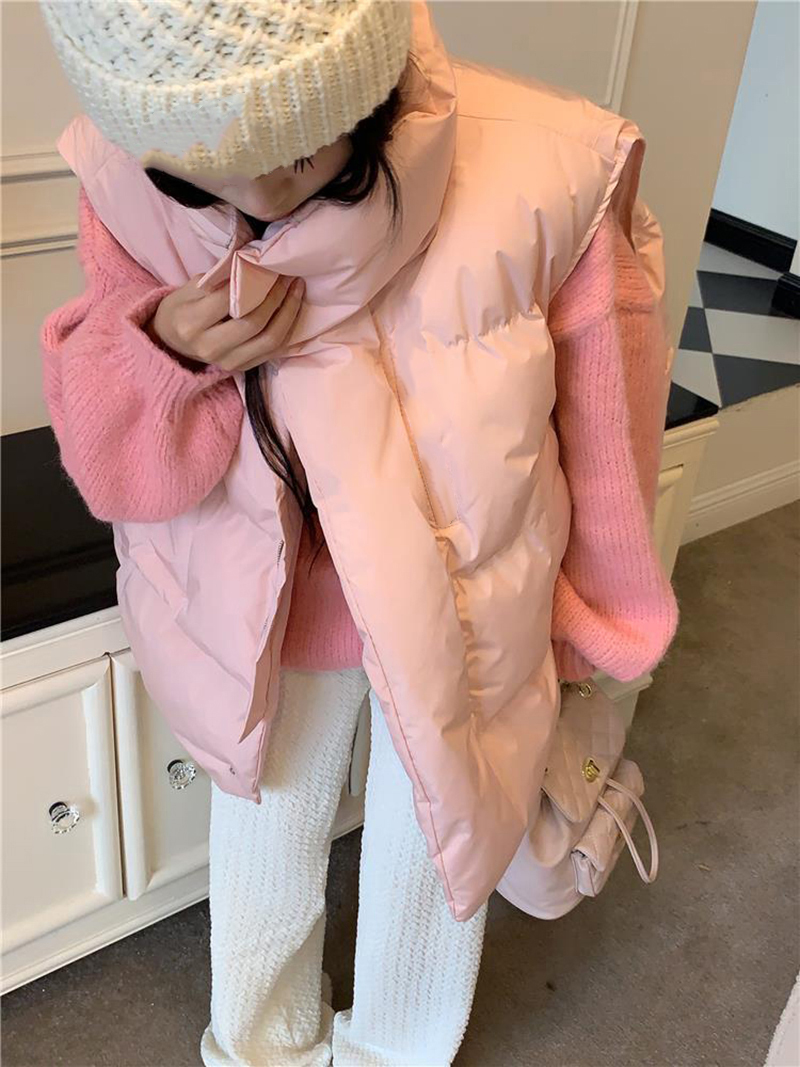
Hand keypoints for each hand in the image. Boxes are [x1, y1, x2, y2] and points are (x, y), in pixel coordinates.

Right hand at [147, 272, 304, 372]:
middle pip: (254, 323)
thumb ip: (216, 279)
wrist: (172, 344)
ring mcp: (228, 362)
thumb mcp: (188, 289)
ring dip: (289, 312)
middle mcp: (211, 347)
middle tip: (288, 276)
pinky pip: (274, 351)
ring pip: (270, 340)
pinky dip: (288, 329)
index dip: (252, 281)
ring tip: (296, 289)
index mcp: (192, 323)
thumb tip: (250, 265)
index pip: (228, 300)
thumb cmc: (181, 310)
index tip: (268, 265)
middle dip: (276, 297)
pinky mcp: (243, 368)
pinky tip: (293, 309)